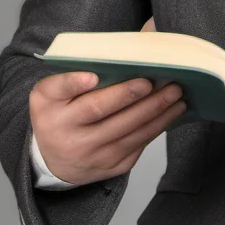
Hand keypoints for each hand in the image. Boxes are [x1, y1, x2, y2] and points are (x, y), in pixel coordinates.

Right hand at [28, 15, 182, 185]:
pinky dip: (156, 128)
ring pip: (129, 132)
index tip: (92, 76)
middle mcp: (70, 137)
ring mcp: (92, 156)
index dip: (75, 83)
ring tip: (176, 94)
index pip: (62, 93)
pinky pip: (137, 145)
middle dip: (134, 95)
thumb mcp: (48, 93)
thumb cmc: (56, 115)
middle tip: (159, 80)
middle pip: (104, 112)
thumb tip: (113, 56)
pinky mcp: (111, 168)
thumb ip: (70, 76)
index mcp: (51, 112)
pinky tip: (170, 113)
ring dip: (157, 112)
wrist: (53, 161)